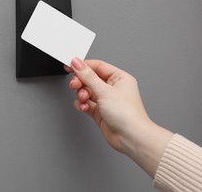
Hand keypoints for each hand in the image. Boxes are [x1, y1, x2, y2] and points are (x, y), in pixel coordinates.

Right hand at [65, 58, 172, 176]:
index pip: (97, 66)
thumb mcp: (105, 91)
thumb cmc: (128, 115)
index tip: (71, 66)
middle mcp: (113, 88)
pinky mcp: (100, 112)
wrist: (131, 138)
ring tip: (83, 99)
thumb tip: (77, 63)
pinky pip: (86, 103)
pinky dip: (82, 104)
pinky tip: (83, 107)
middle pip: (90, 79)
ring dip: (81, 95)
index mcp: (119, 78)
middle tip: (75, 85)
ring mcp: (106, 100)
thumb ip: (88, 76)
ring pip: (87, 91)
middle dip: (81, 82)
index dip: (83, 66)